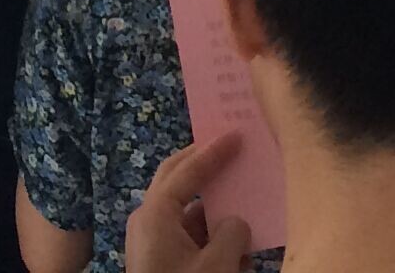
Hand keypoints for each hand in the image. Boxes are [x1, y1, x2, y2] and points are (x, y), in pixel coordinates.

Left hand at [125, 134, 254, 272]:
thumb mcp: (215, 266)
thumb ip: (233, 234)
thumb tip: (236, 222)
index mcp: (155, 213)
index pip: (187, 170)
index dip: (213, 151)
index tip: (236, 134)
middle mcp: (148, 220)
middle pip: (179, 180)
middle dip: (207, 165)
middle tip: (232, 149)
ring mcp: (152, 240)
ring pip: (188, 212)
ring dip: (216, 209)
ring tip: (245, 202)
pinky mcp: (159, 260)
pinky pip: (188, 237)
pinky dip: (211, 236)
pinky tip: (238, 249)